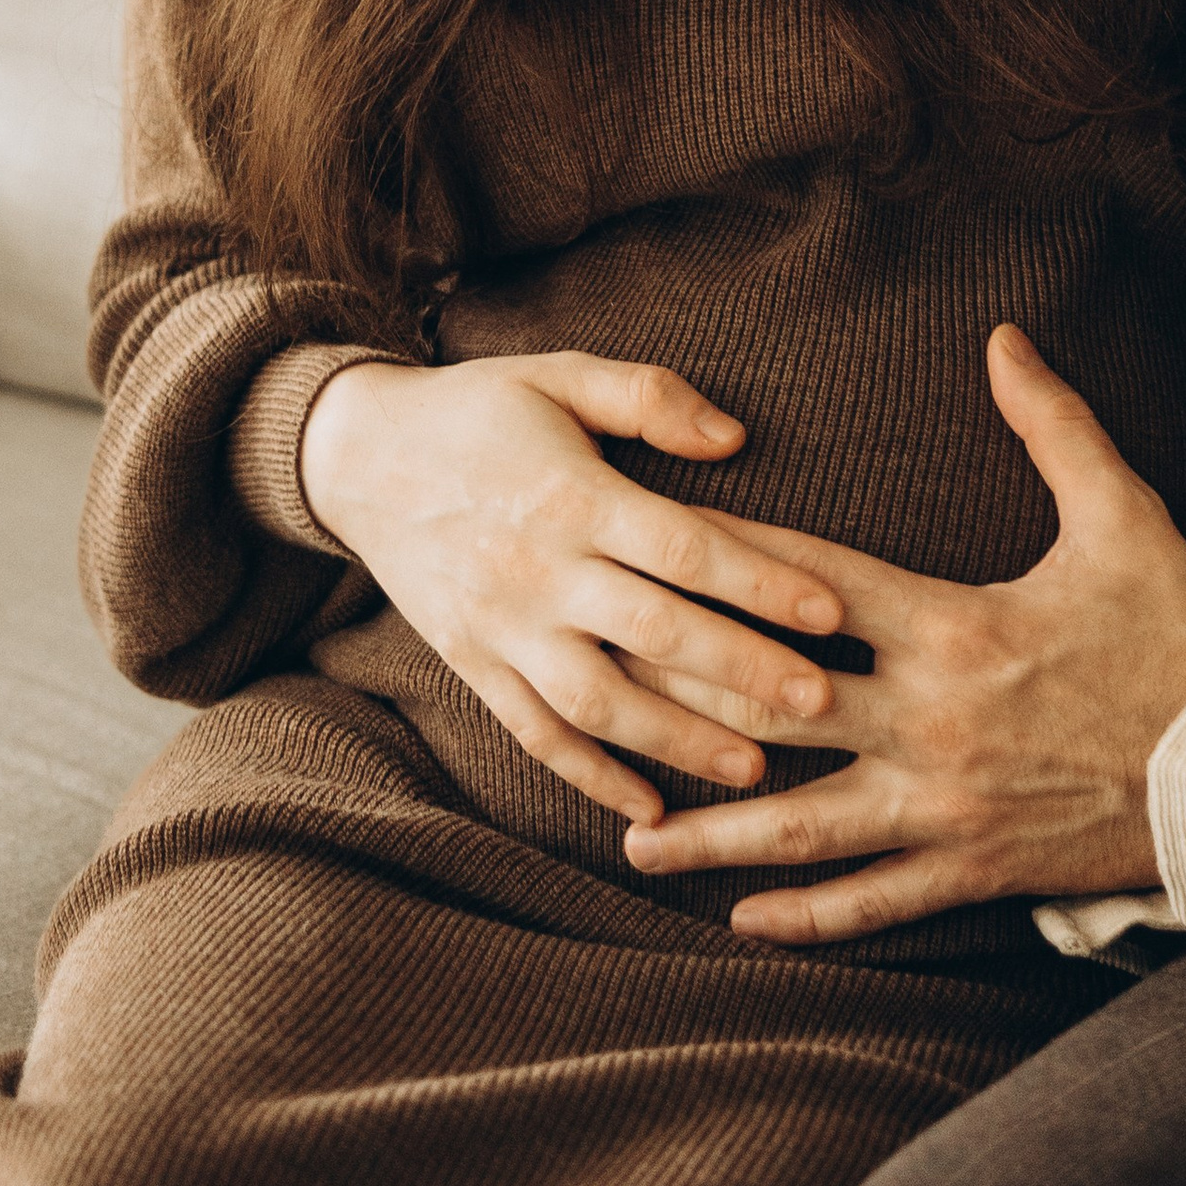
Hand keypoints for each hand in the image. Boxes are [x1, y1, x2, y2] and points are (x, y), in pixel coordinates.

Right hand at [298, 348, 842, 822]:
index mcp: (570, 495)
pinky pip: (534, 735)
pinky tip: (649, 811)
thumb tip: (734, 439)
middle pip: (652, 634)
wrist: (356, 457)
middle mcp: (536, 570)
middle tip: (823, 705)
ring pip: (595, 703)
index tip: (829, 613)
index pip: (681, 548)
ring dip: (676, 741)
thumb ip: (650, 398)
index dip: (759, 582)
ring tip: (755, 769)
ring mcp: (499, 628)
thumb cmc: (479, 409)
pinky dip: (590, 779)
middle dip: (742, 673)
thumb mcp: (560, 374)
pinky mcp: (471, 665)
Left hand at [621, 326, 1185, 941]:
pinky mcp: (975, 868)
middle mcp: (932, 718)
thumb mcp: (1125, 516)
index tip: (651, 546)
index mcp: (954, 624)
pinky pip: (874, 899)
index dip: (727, 564)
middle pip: (777, 705)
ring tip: (635, 839)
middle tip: (599, 696)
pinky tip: (743, 920)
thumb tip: (1003, 340)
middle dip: (682, 703)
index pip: (814, 586)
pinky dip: (806, 916)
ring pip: (805, 823)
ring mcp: (947, 803)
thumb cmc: (1182, 639)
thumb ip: (1054, 426)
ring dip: (715, 834)